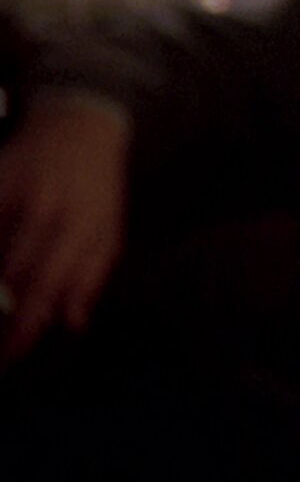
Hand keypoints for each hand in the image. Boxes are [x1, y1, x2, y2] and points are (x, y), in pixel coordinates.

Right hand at [0, 96, 129, 361]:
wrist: (78, 126)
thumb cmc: (96, 189)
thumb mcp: (109, 230)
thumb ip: (89, 277)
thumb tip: (71, 322)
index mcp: (82, 226)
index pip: (48, 285)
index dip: (25, 325)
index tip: (11, 356)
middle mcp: (47, 210)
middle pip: (9, 275)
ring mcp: (14, 193)